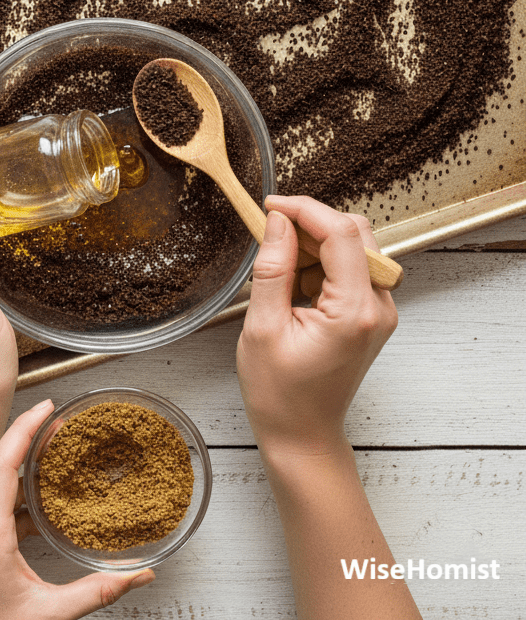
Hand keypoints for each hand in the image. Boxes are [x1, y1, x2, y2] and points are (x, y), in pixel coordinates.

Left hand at [0, 399, 154, 619]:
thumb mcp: (51, 616)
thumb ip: (98, 592)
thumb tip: (140, 574)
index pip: (0, 466)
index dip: (23, 431)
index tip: (46, 408)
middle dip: (27, 435)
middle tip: (57, 417)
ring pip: (2, 483)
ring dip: (28, 461)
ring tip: (57, 445)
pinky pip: (7, 505)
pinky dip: (29, 490)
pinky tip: (52, 493)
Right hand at [236, 195, 397, 459]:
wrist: (302, 435)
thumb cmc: (279, 393)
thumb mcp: (262, 328)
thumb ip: (273, 269)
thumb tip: (278, 223)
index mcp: (354, 312)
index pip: (340, 234)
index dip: (304, 209)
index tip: (269, 205)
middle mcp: (378, 307)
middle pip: (354, 233)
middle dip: (310, 224)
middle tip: (270, 235)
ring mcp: (379, 311)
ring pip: (353, 247)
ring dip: (314, 245)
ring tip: (280, 273)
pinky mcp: (370, 314)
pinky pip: (351, 268)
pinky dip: (320, 263)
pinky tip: (294, 287)